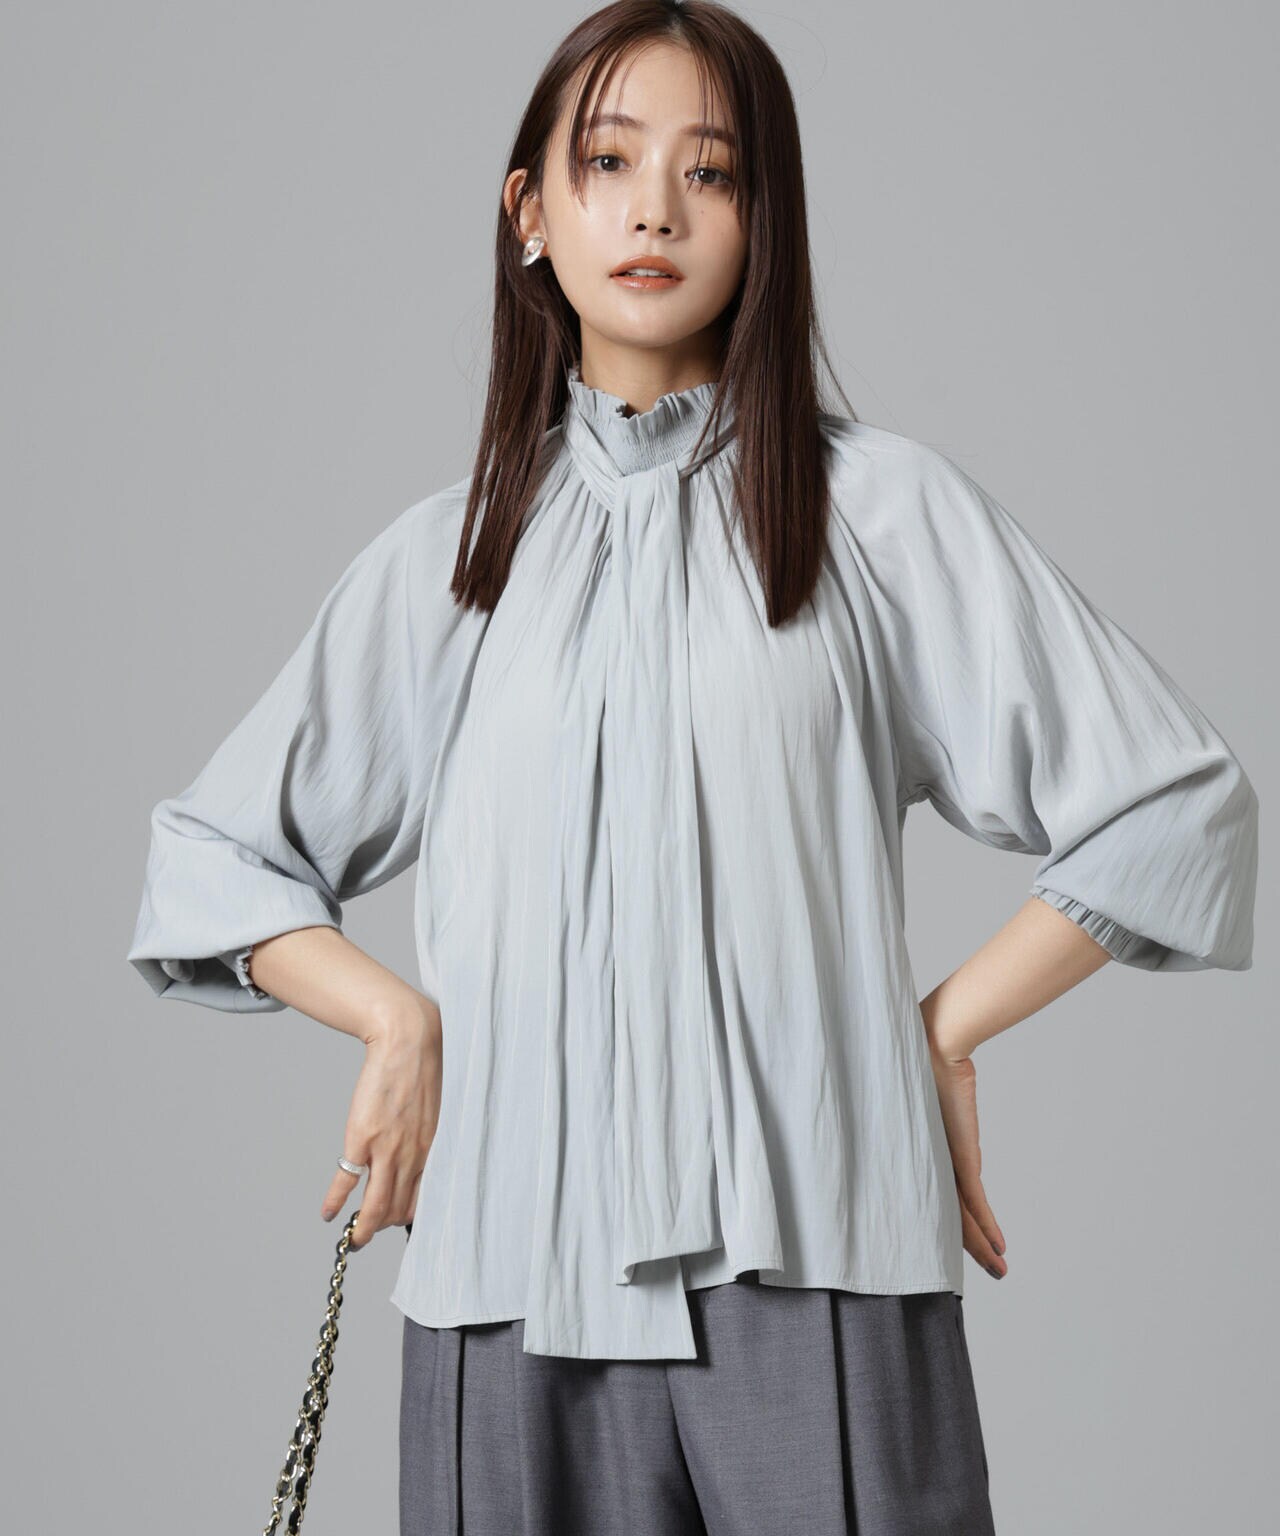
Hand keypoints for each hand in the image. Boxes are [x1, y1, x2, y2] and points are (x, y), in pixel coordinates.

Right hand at [320, 1000, 443, 1249]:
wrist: (408, 1040)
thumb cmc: (424, 1071)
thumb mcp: (438, 1111)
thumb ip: (430, 1137)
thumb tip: (422, 1155)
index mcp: (434, 1150)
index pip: (423, 1200)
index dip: (408, 1218)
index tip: (399, 1224)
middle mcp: (413, 1156)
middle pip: (398, 1210)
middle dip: (384, 1226)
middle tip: (371, 1233)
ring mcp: (387, 1149)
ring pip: (376, 1206)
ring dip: (364, 1229)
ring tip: (355, 1238)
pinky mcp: (362, 1138)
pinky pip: (346, 1181)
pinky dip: (335, 1201)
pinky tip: (329, 1213)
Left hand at [927, 1037, 1007, 1279]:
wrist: (931, 1044)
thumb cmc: (919, 1057)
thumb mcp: (926, 1091)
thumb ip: (933, 1103)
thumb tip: (937, 1086)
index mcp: (919, 1151)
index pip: (934, 1197)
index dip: (948, 1224)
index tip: (962, 1243)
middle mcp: (927, 1161)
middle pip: (948, 1215)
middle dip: (970, 1247)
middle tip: (990, 1270)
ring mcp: (942, 1161)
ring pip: (960, 1216)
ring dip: (981, 1246)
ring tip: (998, 1270)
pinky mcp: (957, 1156)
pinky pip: (972, 1201)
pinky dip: (986, 1227)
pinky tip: (997, 1247)